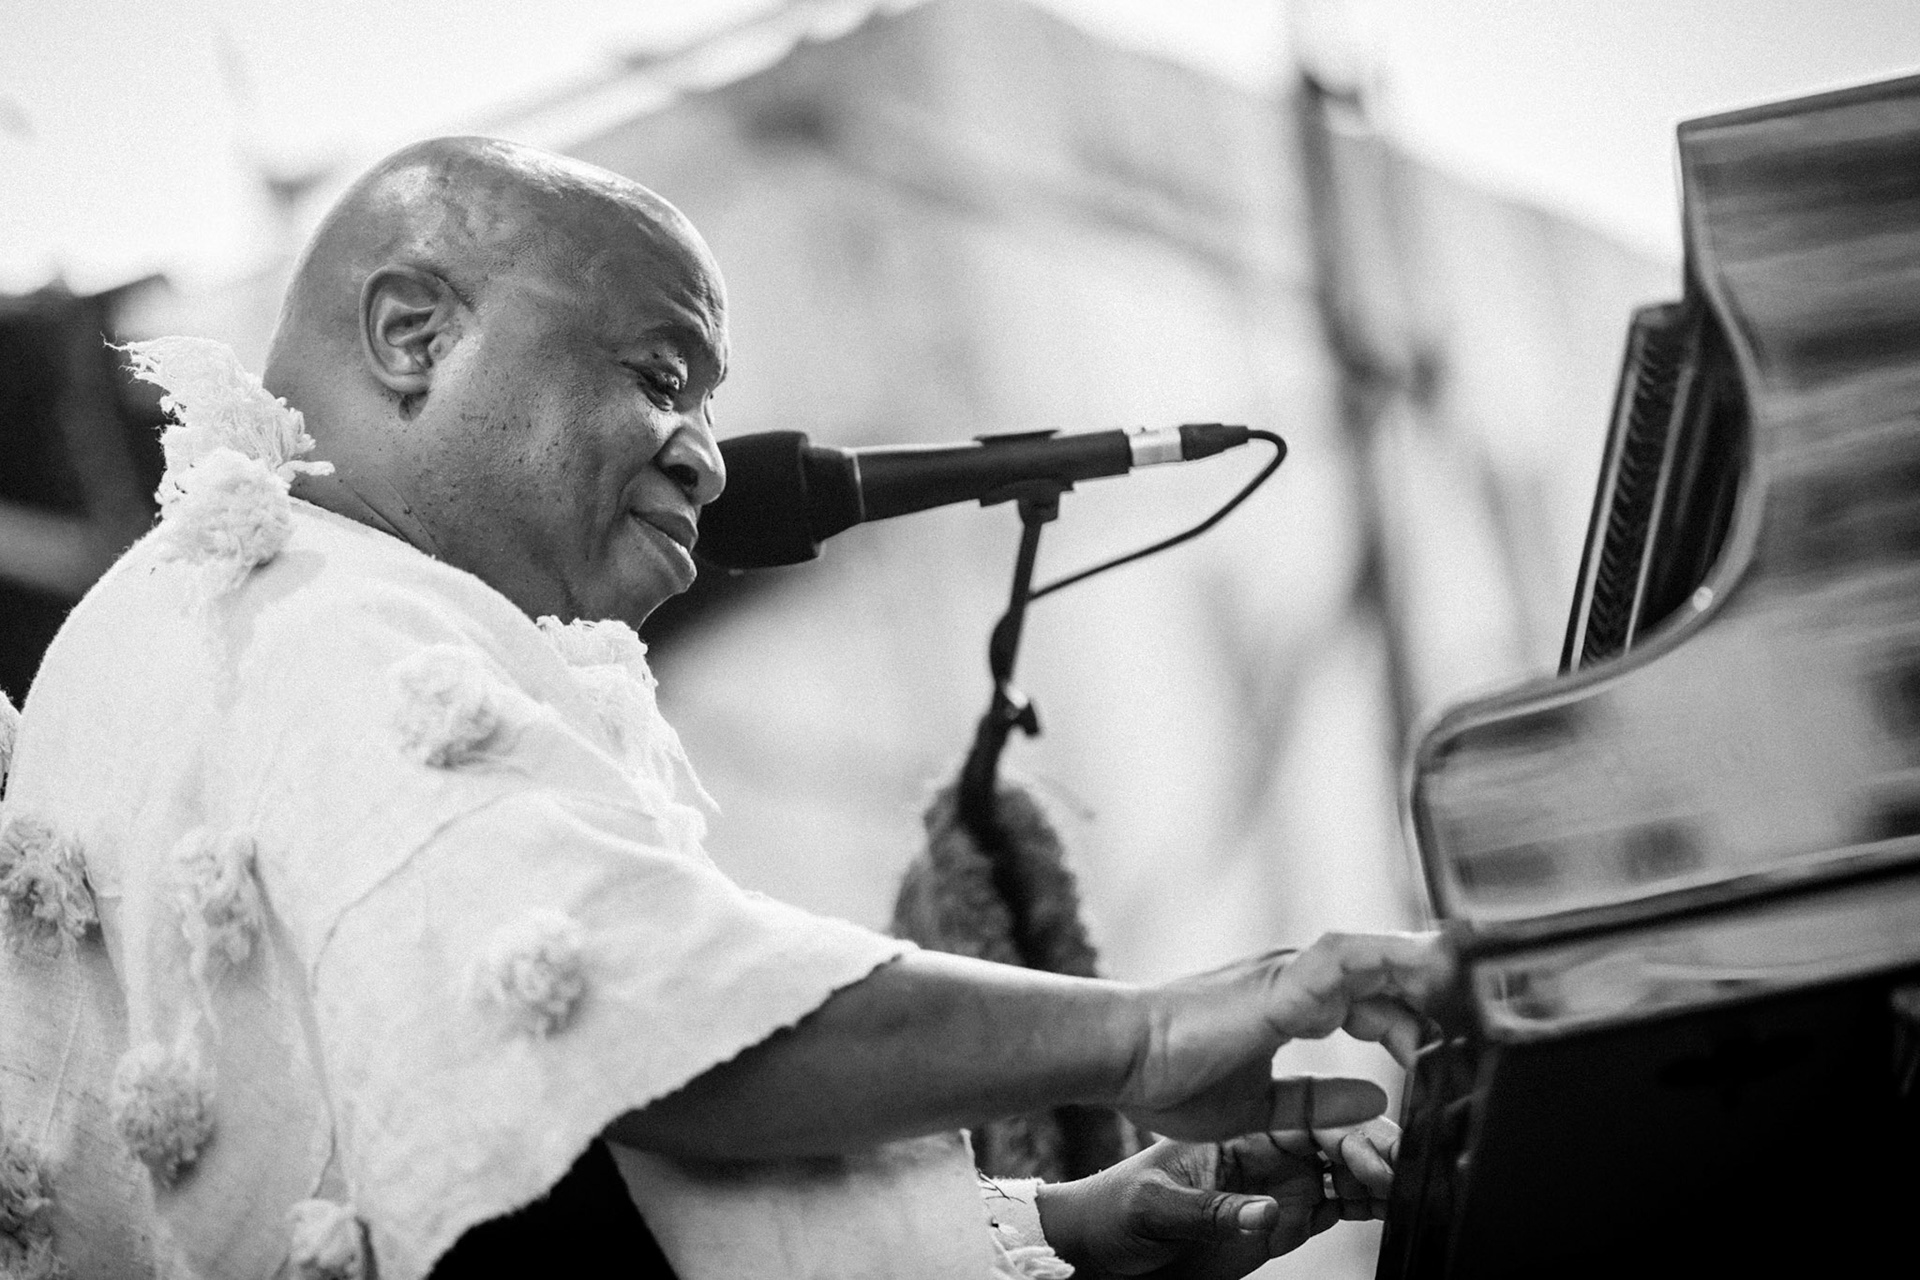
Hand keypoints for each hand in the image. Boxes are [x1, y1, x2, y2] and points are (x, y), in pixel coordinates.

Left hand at [1035, 1118, 1399, 1279]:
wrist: (1097, 1245)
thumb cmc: (1115, 1212)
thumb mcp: (1154, 1208)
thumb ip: (1212, 1213)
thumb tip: (1268, 1214)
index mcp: (1235, 1129)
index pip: (1312, 1115)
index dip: (1352, 1130)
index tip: (1381, 1148)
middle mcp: (1261, 1150)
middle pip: (1339, 1139)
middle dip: (1377, 1153)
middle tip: (1405, 1170)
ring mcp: (1273, 1181)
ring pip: (1345, 1169)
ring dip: (1378, 1176)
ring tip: (1409, 1188)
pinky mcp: (1278, 1216)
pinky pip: (1334, 1202)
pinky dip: (1366, 1202)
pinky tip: (1390, 1204)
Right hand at [1117, 932, 1449, 1140]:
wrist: (1122, 1056)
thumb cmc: (1168, 1076)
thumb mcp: (1259, 1105)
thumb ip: (1315, 1101)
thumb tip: (1372, 1097)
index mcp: (1292, 1002)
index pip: (1375, 1003)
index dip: (1416, 1024)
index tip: (1448, 1050)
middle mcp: (1297, 978)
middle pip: (1389, 976)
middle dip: (1437, 996)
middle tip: (1480, 1021)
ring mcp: (1291, 974)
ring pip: (1378, 955)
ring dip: (1427, 969)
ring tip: (1474, 981)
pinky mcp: (1283, 981)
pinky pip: (1352, 959)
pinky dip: (1394, 961)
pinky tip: (1430, 972)